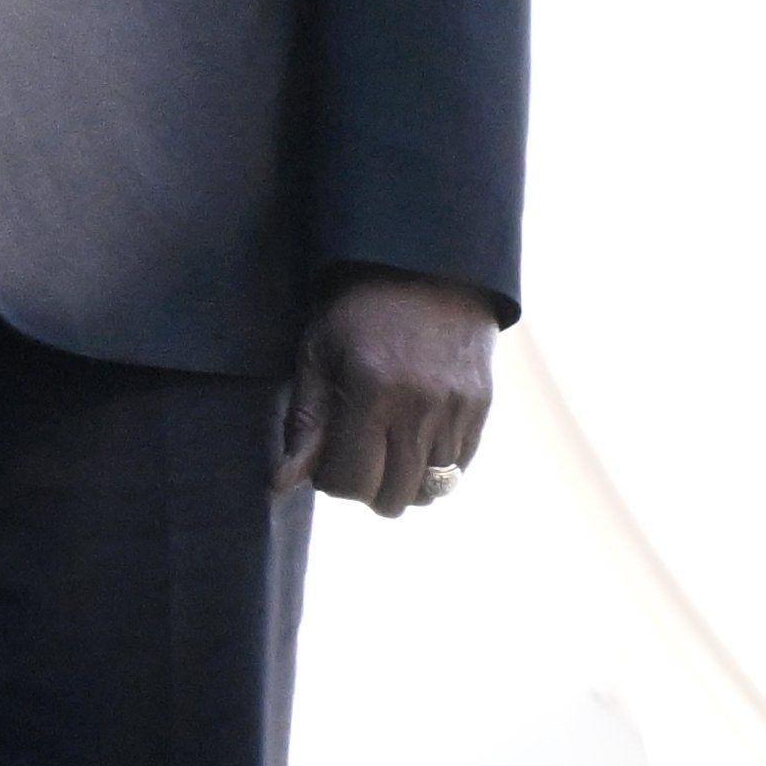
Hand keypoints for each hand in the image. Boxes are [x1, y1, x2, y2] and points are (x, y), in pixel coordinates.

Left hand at [279, 271, 497, 518]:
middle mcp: (421, 407)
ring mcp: (457, 409)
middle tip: (355, 457)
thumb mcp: (317, 354)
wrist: (428, 267)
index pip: (352, 482)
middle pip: (395, 497)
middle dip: (367, 489)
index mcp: (372, 392)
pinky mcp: (482, 406)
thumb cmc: (358, 311)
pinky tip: (414, 438)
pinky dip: (435, 467)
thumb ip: (305, 422)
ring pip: (432, 489)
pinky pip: (460, 467)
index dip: (331, 481)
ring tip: (386, 447)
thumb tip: (283, 483)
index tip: (325, 459)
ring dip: (404, 481)